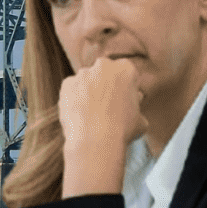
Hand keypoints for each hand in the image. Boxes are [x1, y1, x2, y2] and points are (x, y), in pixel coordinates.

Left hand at [59, 56, 147, 198]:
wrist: (96, 140)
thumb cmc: (122, 131)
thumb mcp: (141, 119)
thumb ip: (137, 108)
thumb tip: (134, 110)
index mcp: (127, 69)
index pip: (127, 74)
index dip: (125, 90)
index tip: (123, 103)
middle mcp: (103, 67)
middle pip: (105, 74)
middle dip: (107, 88)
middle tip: (107, 109)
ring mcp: (82, 75)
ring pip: (87, 82)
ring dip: (88, 94)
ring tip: (90, 116)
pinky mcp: (65, 85)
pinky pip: (71, 91)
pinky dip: (73, 101)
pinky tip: (78, 116)